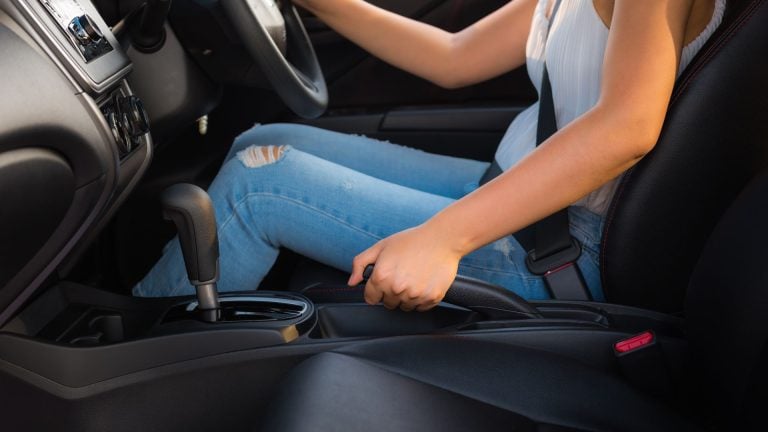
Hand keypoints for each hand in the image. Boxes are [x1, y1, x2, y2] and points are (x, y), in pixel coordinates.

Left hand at [348, 224, 462, 311]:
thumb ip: (360, 263)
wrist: (442, 239)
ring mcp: (415, 295)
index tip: (384, 282)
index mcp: (381, 276)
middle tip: (401, 276)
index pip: (370, 298)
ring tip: (413, 278)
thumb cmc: (411, 241)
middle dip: (391, 293)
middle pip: (388, 304)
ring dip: (406, 297)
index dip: (376, 290)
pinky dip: (421, 299)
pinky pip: (421, 308)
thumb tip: (352, 282)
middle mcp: (397, 288)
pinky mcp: (431, 298)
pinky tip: (423, 283)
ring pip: (404, 307)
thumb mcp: (381, 246)